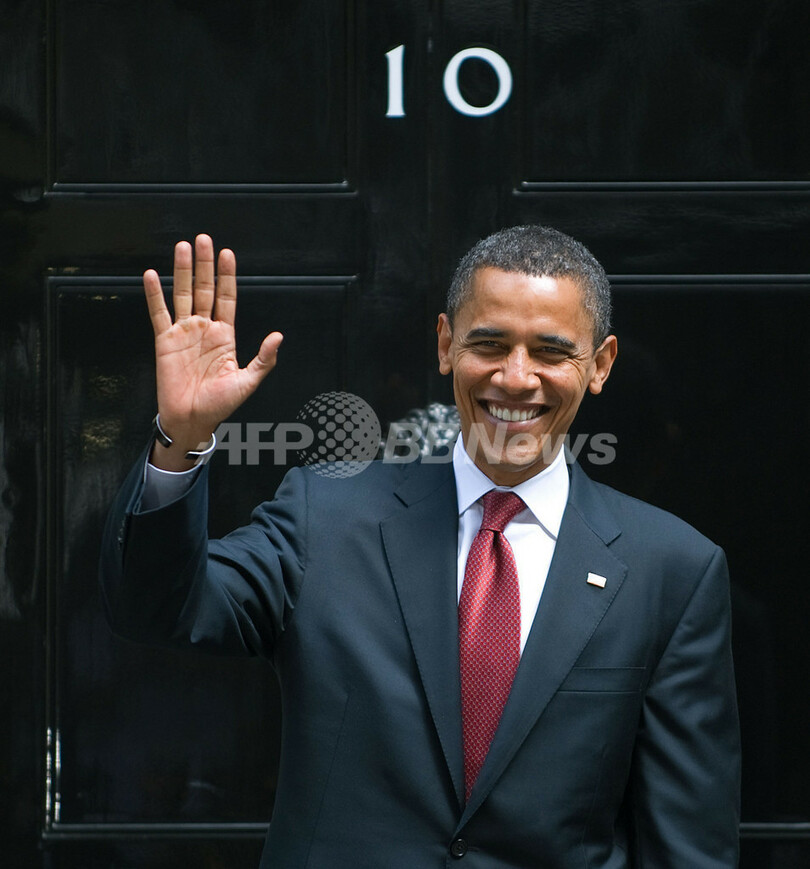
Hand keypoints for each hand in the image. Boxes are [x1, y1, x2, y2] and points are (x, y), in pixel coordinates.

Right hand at [143, 234, 282, 469]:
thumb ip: (263, 359)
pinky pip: (158, 313)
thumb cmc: (220, 405)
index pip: (227, 298)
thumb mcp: (247, 382)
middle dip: (205, 264)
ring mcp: (184, 333)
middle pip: (205, 289)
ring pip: (183, 295)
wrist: (192, 420)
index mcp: (225, 336)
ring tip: (182, 247)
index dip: (227, 276)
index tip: (227, 254)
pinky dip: (154, 294)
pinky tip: (152, 275)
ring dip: (183, 271)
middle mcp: (204, 329)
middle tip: (203, 239)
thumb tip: (278, 336)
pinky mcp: (165, 341)